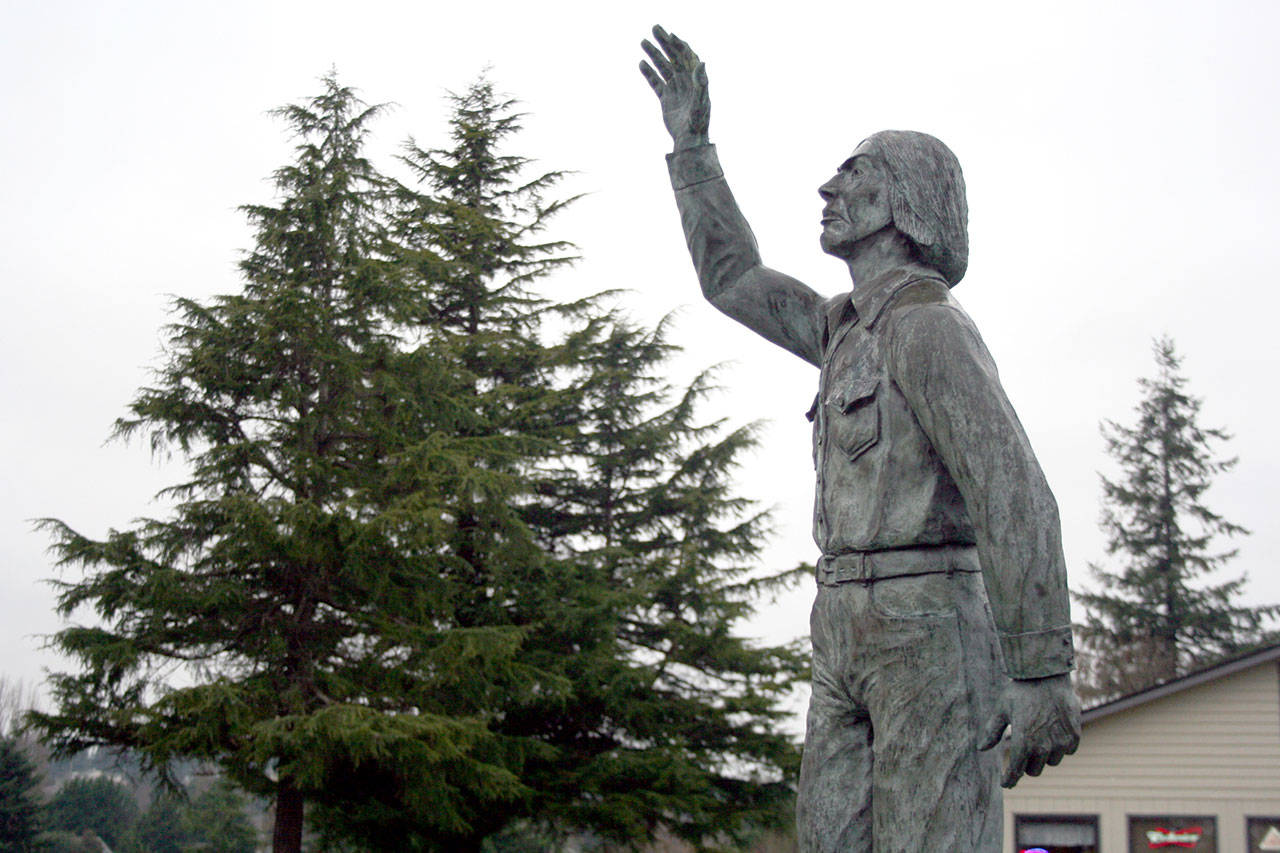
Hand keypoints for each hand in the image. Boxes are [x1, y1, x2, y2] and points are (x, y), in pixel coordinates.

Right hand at [639, 25, 710, 149]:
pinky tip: (641, 64)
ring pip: (663, 67)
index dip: (678, 44)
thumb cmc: (698, 122)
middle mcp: (685, 81)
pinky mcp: (666, 98)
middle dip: (664, 43)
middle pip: (673, 56)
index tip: (669, 35)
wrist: (689, 140)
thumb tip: (701, 62)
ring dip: (654, 54)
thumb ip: (701, 82)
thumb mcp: (701, 102)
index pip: (686, 55)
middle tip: (654, 29)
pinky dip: (649, 73)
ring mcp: (675, 88)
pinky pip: (656, 82)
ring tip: (643, 42)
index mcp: (695, 78)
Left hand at [978, 673, 1080, 787]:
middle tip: (1023, 751)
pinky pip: (1068, 750)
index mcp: (1023, 742)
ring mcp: (1061, 743)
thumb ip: (992, 731)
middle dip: (1027, 764)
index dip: (1009, 780)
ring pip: (1052, 761)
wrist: (1048, 675)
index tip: (1006, 783)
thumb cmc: (1021, 691)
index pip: (1015, 771)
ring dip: (1045, 755)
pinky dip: (1061, 746)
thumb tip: (981, 748)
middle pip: (1034, 770)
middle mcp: (1043, 747)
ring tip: (1039, 736)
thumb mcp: (1002, 709)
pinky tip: (1054, 732)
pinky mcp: (1074, 736)